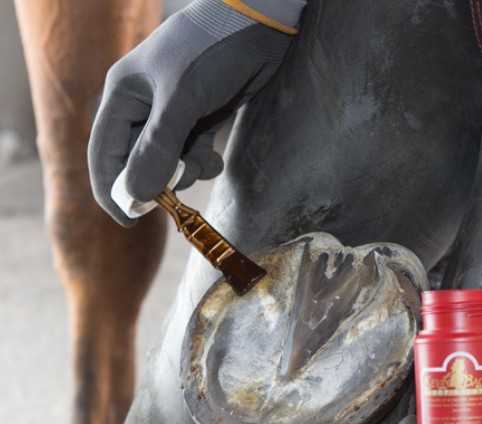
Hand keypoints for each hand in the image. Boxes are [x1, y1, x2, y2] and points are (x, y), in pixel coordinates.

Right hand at [88, 0, 300, 224]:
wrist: (259, 27)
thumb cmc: (212, 53)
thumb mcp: (181, 101)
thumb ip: (158, 150)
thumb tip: (135, 196)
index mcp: (123, 96)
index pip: (104, 153)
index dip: (113, 189)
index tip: (130, 220)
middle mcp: (142, 107)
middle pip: (137, 162)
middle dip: (157, 181)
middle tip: (178, 193)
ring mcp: (172, 114)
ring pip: (167, 163)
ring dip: (184, 172)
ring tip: (204, 162)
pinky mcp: (199, 118)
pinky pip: (191, 154)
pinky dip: (202, 163)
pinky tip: (216, 159)